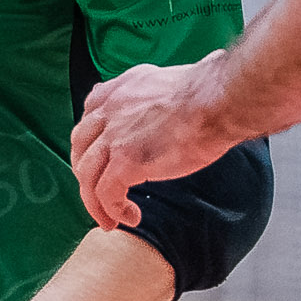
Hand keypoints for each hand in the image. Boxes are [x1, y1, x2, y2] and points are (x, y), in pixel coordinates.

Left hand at [71, 51, 233, 228]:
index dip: (91, 142)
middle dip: (86, 174)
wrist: (219, 101)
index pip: (90, 114)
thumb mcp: (174, 81)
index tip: (101, 159)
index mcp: (121, 89)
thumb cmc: (211, 93)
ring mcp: (113, 136)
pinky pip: (105, 193)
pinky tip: (129, 217)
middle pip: (80, 147)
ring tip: (109, 219)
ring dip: (95, 202)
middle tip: (100, 194)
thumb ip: (162, 92)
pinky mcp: (124, 161)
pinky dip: (112, 209)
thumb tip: (183, 92)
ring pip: (87, 175)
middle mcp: (110, 109)